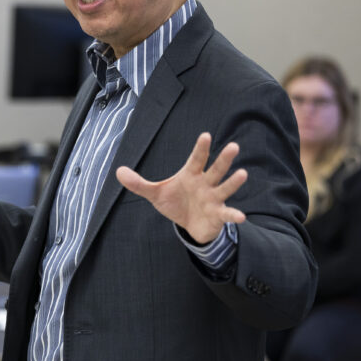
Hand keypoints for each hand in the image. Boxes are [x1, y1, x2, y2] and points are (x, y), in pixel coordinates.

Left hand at [115, 132, 247, 243]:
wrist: (189, 225)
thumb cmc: (175, 203)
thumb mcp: (155, 193)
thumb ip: (138, 183)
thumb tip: (117, 171)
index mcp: (191, 174)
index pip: (196, 159)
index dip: (201, 148)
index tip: (205, 135)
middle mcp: (205, 183)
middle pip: (216, 169)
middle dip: (224, 159)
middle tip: (233, 146)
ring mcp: (214, 198)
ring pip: (225, 188)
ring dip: (233, 182)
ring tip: (242, 174)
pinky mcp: (218, 214)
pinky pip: (227, 214)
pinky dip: (233, 215)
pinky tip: (241, 217)